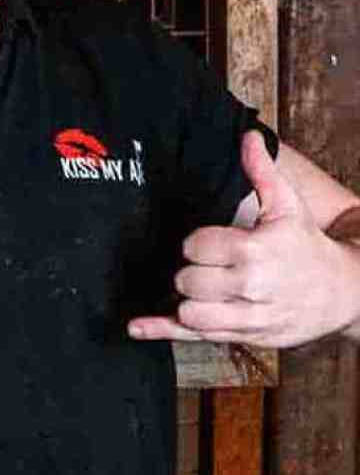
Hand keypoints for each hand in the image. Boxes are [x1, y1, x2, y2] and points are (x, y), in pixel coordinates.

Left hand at [128, 131, 359, 347]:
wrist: (344, 292)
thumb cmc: (307, 246)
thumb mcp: (287, 205)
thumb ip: (262, 172)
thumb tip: (246, 137)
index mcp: (256, 250)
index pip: (196, 246)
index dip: (197, 242)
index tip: (211, 242)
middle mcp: (251, 287)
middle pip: (188, 280)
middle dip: (191, 269)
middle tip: (208, 264)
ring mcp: (249, 317)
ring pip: (191, 311)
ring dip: (186, 298)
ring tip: (201, 287)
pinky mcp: (247, 337)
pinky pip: (195, 337)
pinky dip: (161, 331)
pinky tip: (136, 326)